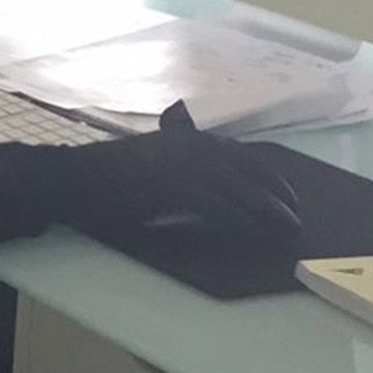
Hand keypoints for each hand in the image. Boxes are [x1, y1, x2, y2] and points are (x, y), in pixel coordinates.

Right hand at [61, 121, 300, 243]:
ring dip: (268, 210)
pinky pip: (219, 208)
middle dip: (277, 194)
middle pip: (250, 171)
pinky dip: (240, 220)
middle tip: (296, 215)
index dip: (269, 176)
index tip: (287, 193)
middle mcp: (192, 148)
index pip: (243, 156)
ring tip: (287, 227)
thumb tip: (216, 182)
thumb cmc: (112, 171)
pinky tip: (253, 232)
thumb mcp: (155, 156)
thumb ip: (185, 162)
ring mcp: (184, 167)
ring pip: (241, 190)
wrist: (76, 178)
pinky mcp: (175, 189)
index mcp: (189, 140)